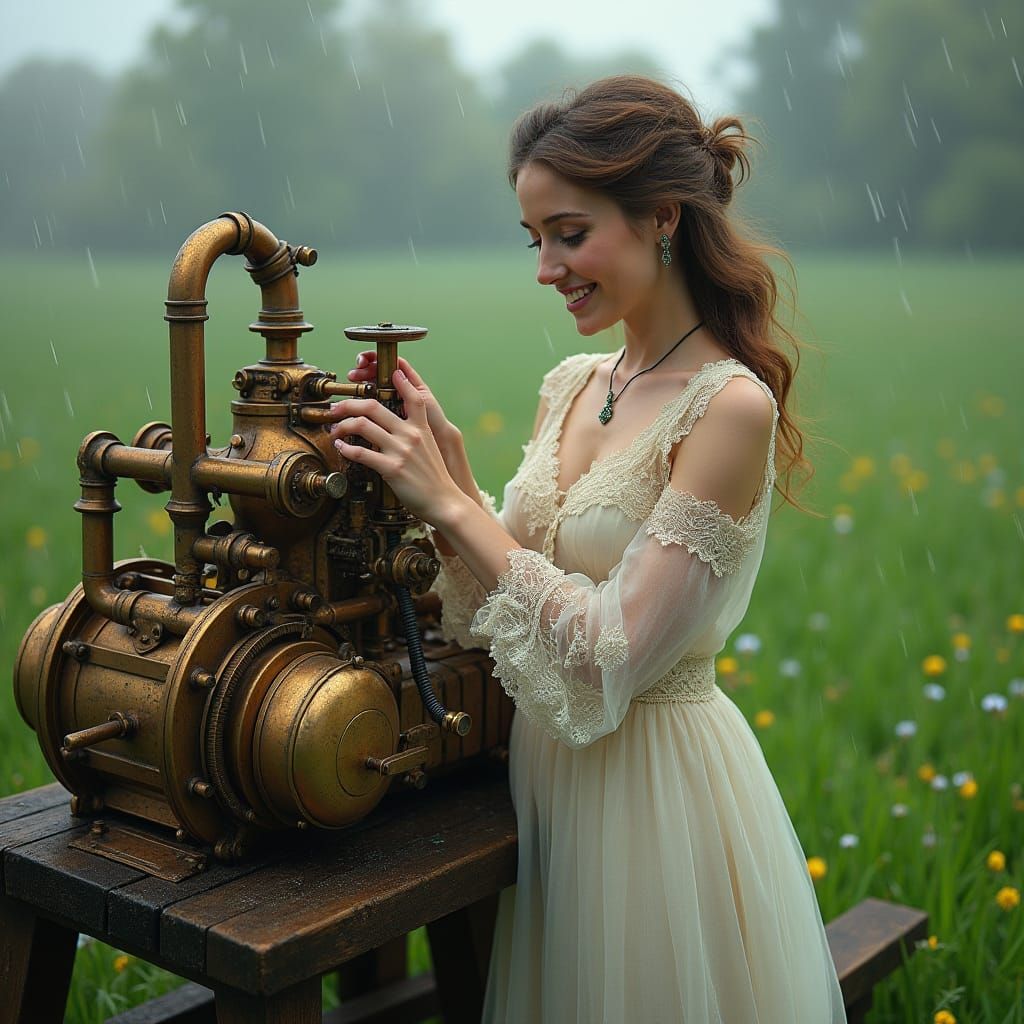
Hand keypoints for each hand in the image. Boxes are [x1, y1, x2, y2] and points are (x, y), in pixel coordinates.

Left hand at [329, 369, 462, 524]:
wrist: (444, 501)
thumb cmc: (435, 478)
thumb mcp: (430, 448)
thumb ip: (415, 433)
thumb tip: (395, 426)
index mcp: (421, 428)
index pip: (412, 396)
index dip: (399, 380)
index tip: (383, 375)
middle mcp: (410, 435)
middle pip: (374, 406)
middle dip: (349, 404)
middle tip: (336, 408)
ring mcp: (401, 451)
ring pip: (363, 425)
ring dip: (343, 425)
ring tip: (335, 429)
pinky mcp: (392, 468)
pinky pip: (361, 453)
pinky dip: (345, 448)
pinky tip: (340, 447)